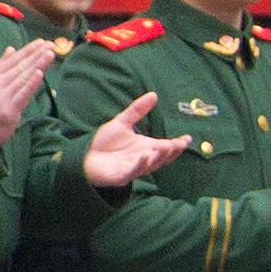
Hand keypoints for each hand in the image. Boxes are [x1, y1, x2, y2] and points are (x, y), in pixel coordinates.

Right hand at [0, 37, 62, 146]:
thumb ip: (0, 67)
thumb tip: (11, 48)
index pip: (12, 61)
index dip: (28, 50)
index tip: (41, 42)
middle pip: (20, 67)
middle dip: (36, 55)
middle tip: (50, 45)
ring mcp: (1, 98)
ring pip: (23, 78)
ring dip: (38, 65)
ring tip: (50, 54)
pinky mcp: (8, 112)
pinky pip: (22, 95)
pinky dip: (31, 83)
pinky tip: (40, 73)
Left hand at [78, 91, 195, 190]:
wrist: (83, 156)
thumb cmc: (104, 143)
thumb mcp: (121, 123)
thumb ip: (137, 110)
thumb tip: (154, 94)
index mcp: (145, 148)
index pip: (166, 148)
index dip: (177, 144)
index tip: (187, 138)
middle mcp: (141, 160)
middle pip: (161, 158)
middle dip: (170, 152)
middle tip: (179, 144)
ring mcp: (131, 169)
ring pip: (149, 166)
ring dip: (158, 158)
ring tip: (165, 147)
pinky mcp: (119, 177)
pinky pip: (131, 172)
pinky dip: (138, 165)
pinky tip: (144, 156)